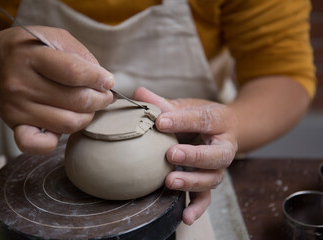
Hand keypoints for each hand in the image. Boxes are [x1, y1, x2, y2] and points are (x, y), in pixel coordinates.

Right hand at [0, 26, 113, 153]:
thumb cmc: (27, 50)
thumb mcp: (52, 37)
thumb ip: (79, 54)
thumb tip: (102, 80)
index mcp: (30, 56)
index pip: (74, 72)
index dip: (98, 79)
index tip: (108, 81)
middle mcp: (20, 83)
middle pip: (76, 101)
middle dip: (100, 99)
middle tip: (104, 95)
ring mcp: (17, 108)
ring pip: (68, 123)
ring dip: (87, 117)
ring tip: (88, 107)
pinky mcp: (15, 125)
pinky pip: (39, 145)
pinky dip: (56, 141)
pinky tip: (63, 126)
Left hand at [133, 87, 237, 224]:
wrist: (224, 129)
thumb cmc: (202, 117)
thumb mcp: (186, 106)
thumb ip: (163, 103)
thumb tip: (138, 93)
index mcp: (219, 121)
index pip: (203, 120)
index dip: (183, 121)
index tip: (160, 121)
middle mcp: (224, 146)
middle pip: (216, 154)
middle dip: (194, 155)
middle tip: (171, 154)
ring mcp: (218, 167)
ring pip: (212, 178)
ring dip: (192, 181)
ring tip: (170, 181)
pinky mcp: (210, 181)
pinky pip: (207, 197)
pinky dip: (197, 208)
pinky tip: (186, 216)